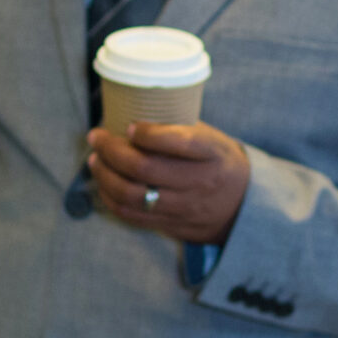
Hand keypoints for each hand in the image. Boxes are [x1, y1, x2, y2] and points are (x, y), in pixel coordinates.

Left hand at [87, 121, 251, 244]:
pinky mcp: (171, 226)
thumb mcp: (213, 139)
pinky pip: (132, 216)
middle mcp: (199, 182)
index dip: (149, 134)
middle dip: (111, 150)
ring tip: (95, 159)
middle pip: (144, 169)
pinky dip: (111, 198)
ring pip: (132, 195)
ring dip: (105, 175)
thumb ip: (180, 129)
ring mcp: (184, 208)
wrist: (243, 207)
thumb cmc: (218, 162)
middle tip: (96, 136)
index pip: (179, 142)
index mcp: (213, 154)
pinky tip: (103, 183)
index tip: (130, 125)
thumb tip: (132, 111)